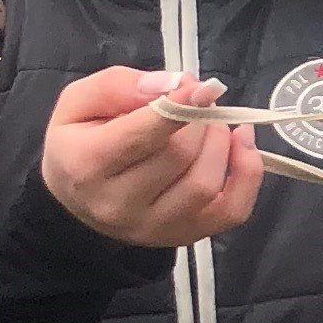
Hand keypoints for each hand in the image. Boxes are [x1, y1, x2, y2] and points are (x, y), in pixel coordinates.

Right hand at [38, 68, 259, 248]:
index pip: (142, 136)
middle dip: (198, 119)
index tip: (202, 86)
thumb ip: (117, 86)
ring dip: (220, 143)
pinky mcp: (183, 237)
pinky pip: (232, 211)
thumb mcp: (78, 101)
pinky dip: (248, 175)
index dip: (179, 107)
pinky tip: (240, 145)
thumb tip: (171, 86)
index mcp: (87, 165)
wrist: (74, 199)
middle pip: (180, 156)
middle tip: (196, 101)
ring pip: (206, 183)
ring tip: (210, 123)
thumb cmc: (79, 142)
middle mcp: (119, 205)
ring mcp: (154, 228)